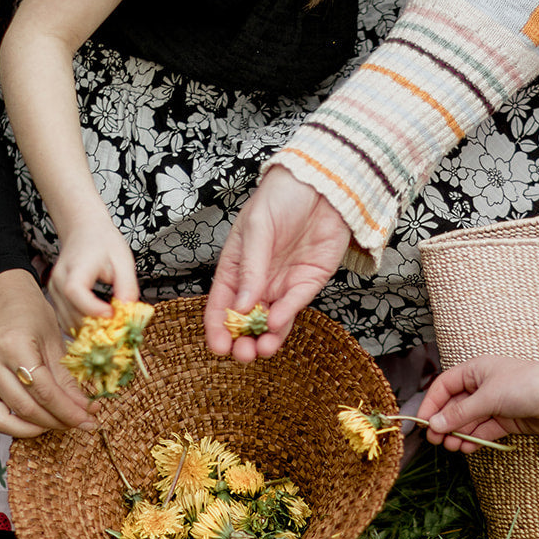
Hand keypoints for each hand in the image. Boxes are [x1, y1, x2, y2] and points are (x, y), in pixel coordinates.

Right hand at [0, 270, 97, 453]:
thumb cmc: (30, 314)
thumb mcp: (55, 340)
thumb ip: (67, 379)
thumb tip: (87, 410)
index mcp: (13, 346)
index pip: (45, 391)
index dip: (70, 410)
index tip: (90, 419)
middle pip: (25, 407)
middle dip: (56, 421)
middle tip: (78, 423)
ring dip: (26, 430)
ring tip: (49, 426)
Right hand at [46, 221, 139, 334]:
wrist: (84, 230)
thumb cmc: (104, 243)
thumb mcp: (123, 259)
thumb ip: (127, 285)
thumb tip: (128, 311)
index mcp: (75, 268)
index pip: (75, 292)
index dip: (93, 309)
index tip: (113, 315)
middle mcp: (58, 281)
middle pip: (71, 312)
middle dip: (96, 325)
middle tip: (118, 327)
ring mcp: (54, 291)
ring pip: (68, 322)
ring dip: (90, 329)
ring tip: (110, 325)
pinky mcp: (55, 299)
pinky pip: (66, 321)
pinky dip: (82, 327)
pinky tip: (98, 323)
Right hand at [205, 165, 351, 361]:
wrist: (322, 184)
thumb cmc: (280, 197)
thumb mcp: (257, 228)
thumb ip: (250, 268)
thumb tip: (241, 306)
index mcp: (235, 267)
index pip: (221, 303)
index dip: (216, 327)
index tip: (218, 346)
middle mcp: (257, 281)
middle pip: (246, 320)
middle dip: (242, 340)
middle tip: (242, 354)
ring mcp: (283, 283)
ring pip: (271, 321)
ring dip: (265, 339)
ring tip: (262, 349)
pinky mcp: (308, 282)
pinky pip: (295, 306)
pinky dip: (286, 318)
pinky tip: (277, 324)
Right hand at [421, 356, 538, 451]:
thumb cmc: (527, 385)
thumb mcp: (488, 398)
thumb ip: (461, 413)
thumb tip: (436, 424)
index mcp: (475, 371)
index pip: (444, 386)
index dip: (431, 403)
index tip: (422, 423)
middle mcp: (483, 387)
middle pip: (454, 406)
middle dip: (444, 423)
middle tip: (436, 440)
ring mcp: (494, 405)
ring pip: (468, 421)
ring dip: (458, 434)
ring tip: (451, 447)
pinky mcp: (505, 421)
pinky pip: (483, 430)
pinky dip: (474, 439)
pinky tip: (466, 448)